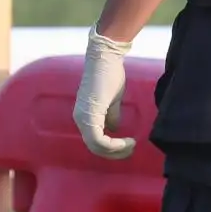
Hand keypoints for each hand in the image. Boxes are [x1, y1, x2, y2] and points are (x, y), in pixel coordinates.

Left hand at [75, 29, 136, 157]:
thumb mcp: (113, 100)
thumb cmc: (110, 75)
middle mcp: (80, 119)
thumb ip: (111, 115)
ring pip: (96, 146)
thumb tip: (113, 129)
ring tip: (131, 146)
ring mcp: (83, 117)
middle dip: (114, 153)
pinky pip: (99, 139)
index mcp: (84, 115)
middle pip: (94, 147)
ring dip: (116, 150)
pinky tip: (127, 141)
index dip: (112, 148)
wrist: (106, 58)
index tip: (128, 145)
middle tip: (131, 150)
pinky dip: (114, 145)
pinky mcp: (90, 115)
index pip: (95, 141)